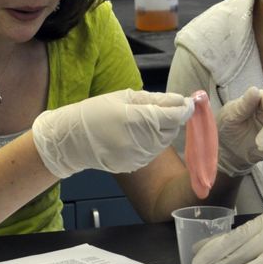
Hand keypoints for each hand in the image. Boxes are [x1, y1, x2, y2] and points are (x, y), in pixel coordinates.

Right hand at [32, 89, 192, 178]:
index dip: (185, 109)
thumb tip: (180, 100)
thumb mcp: (123, 97)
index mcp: (137, 119)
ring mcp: (138, 156)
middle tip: (163, 108)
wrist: (71, 140)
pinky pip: (153, 152)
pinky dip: (153, 142)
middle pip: (172, 130)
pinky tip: (138, 134)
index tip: (190, 102)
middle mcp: (140, 141)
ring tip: (146, 120)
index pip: (173, 116)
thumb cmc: (95, 112)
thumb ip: (154, 99)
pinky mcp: (134, 165)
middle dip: (173, 119)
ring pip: (164, 142)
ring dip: (164, 130)